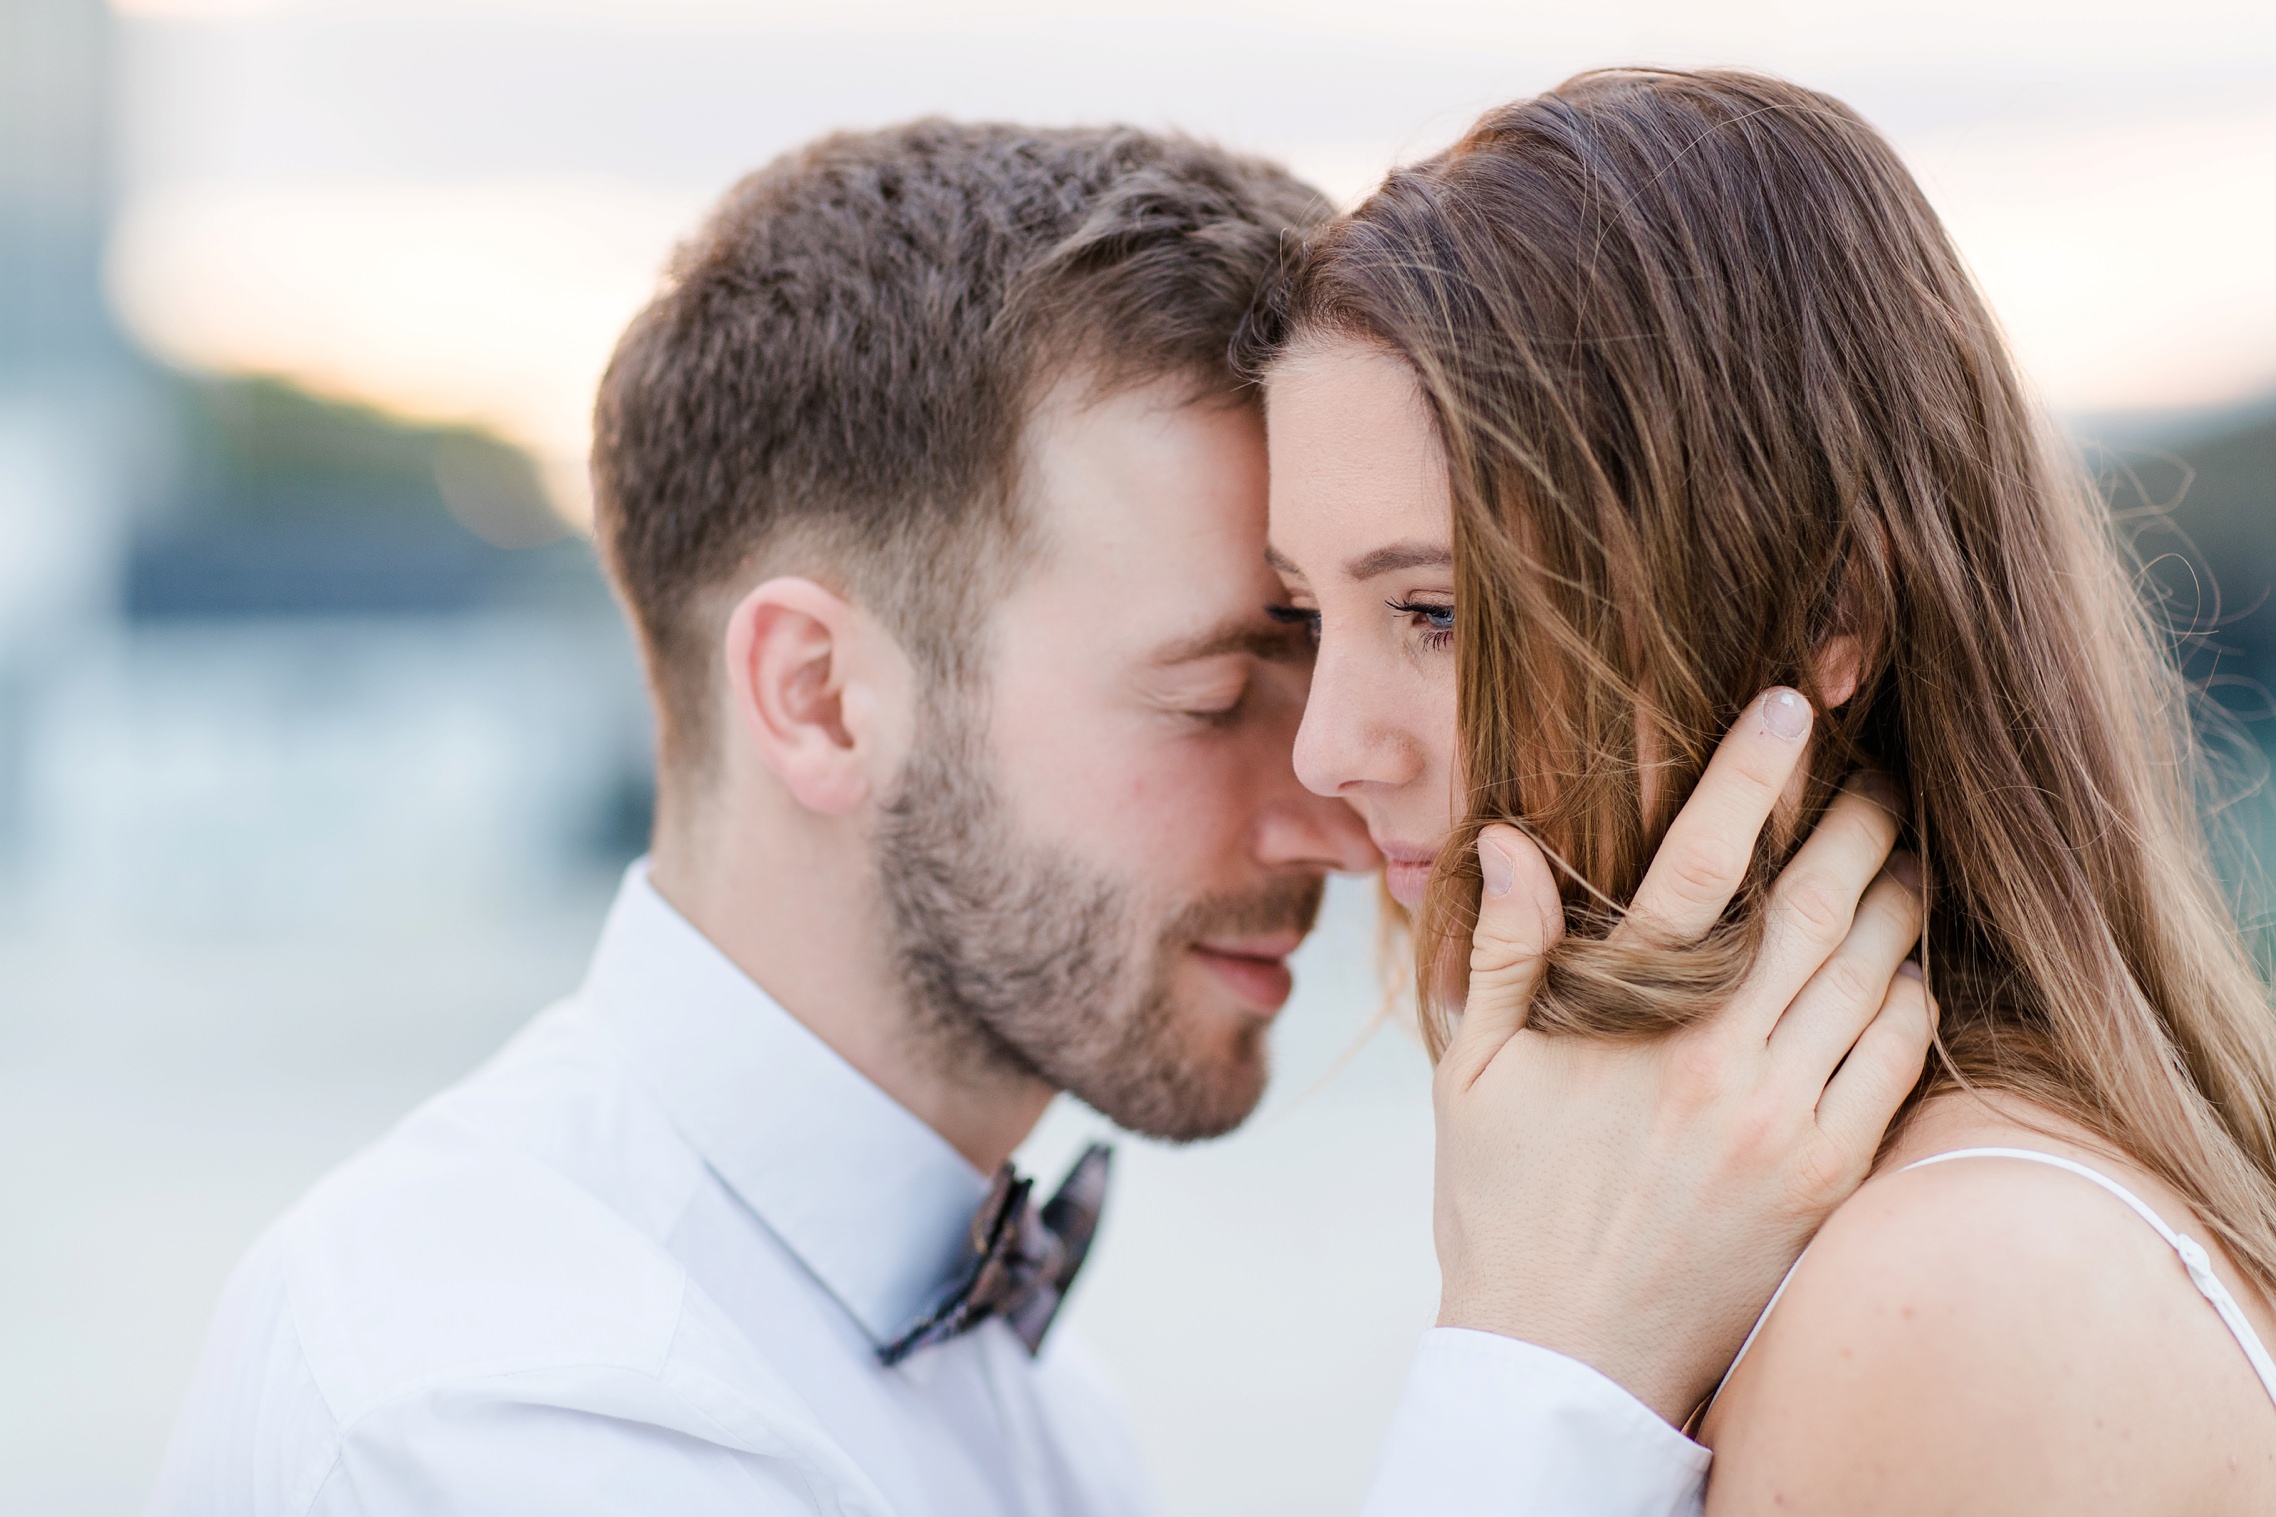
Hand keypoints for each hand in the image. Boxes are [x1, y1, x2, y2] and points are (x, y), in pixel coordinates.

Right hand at [1431, 687, 1933, 1425]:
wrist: (1566, 1356)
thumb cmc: (1505, 1205)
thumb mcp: (1470, 1076)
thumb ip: (1498, 953)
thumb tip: (1507, 840)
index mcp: (1628, 1026)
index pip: (1701, 868)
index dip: (1748, 775)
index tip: (1789, 705)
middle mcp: (1722, 1066)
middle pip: (1820, 907)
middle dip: (1859, 823)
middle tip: (1875, 775)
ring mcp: (1787, 1125)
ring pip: (1877, 976)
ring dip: (1897, 900)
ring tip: (1900, 855)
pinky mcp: (1829, 1179)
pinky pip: (1899, 1061)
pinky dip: (1912, 997)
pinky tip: (1901, 966)